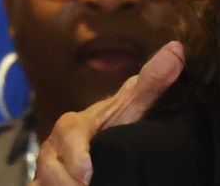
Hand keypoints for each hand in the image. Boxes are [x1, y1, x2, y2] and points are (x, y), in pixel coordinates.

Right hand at [32, 42, 183, 184]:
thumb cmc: (118, 125)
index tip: (89, 172)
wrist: (102, 148)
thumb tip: (176, 48)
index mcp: (73, 124)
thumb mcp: (134, 107)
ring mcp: (45, 168)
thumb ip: (152, 83)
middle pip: (49, 166)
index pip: (67, 134)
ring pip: (42, 182)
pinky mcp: (44, 184)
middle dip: (65, 180)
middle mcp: (53, 146)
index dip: (75, 154)